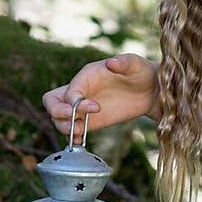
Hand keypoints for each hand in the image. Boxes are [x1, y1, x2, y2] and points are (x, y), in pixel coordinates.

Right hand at [42, 54, 159, 142]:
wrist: (150, 90)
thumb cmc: (140, 72)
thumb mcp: (135, 64)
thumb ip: (123, 62)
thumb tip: (111, 63)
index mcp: (86, 76)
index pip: (69, 91)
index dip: (76, 102)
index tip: (96, 107)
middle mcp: (80, 91)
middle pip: (52, 102)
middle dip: (58, 112)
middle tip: (75, 119)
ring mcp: (83, 107)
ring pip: (58, 118)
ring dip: (64, 126)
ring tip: (80, 131)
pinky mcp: (91, 121)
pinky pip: (72, 130)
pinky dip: (72, 137)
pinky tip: (80, 140)